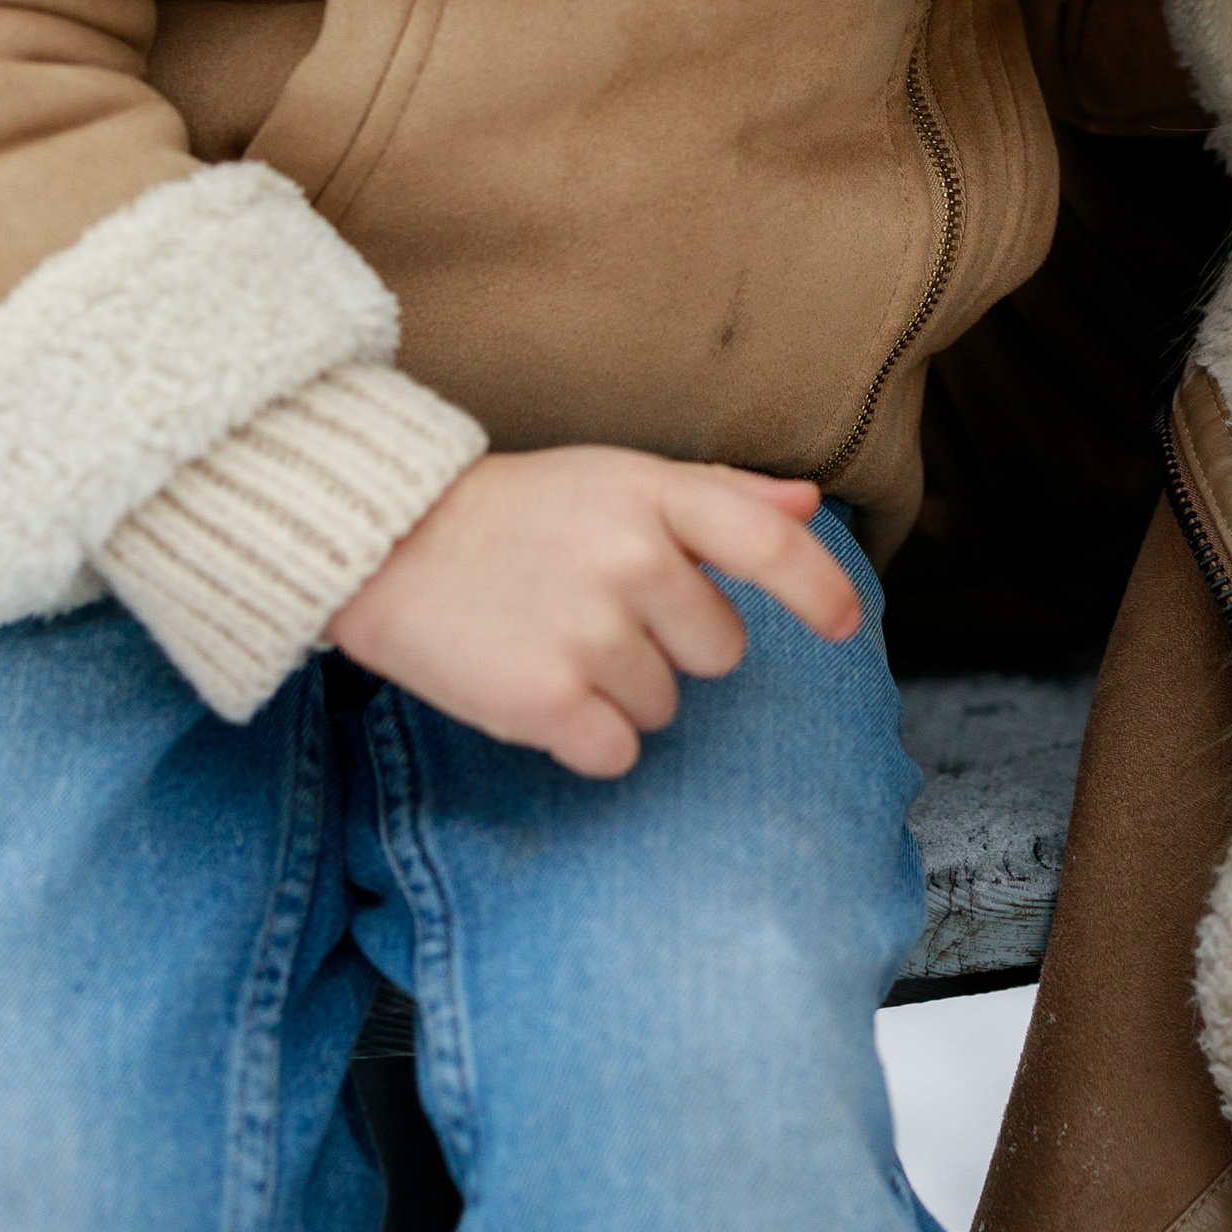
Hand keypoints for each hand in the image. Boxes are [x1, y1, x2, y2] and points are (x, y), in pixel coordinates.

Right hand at [328, 445, 859, 778]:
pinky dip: (584, 740)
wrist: (387, 543)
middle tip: (597, 611)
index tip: (844, 625)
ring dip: (618, 691)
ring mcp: (591, 632)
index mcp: (656, 496)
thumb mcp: (616, 477)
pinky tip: (539, 689)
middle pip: (719, 652)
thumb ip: (720, 495)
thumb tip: (808, 505)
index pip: (769, 544)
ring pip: (663, 706)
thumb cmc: (515, 512)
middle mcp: (634, 561)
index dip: (820, 589)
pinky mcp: (547, 701)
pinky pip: (616, 754)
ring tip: (553, 639)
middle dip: (671, 646)